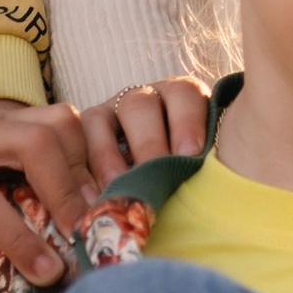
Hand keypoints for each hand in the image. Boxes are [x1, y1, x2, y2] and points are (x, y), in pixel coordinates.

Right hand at [79, 77, 210, 183]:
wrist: (153, 199)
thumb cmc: (189, 180)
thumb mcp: (203, 166)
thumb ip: (205, 167)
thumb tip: (214, 188)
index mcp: (183, 99)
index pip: (184, 94)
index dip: (187, 121)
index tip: (190, 155)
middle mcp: (146, 99)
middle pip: (140, 107)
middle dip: (147, 144)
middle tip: (152, 177)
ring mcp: (113, 110)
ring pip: (102, 120)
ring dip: (109, 157)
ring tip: (117, 190)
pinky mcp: (87, 129)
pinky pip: (78, 135)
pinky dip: (85, 165)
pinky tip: (92, 194)